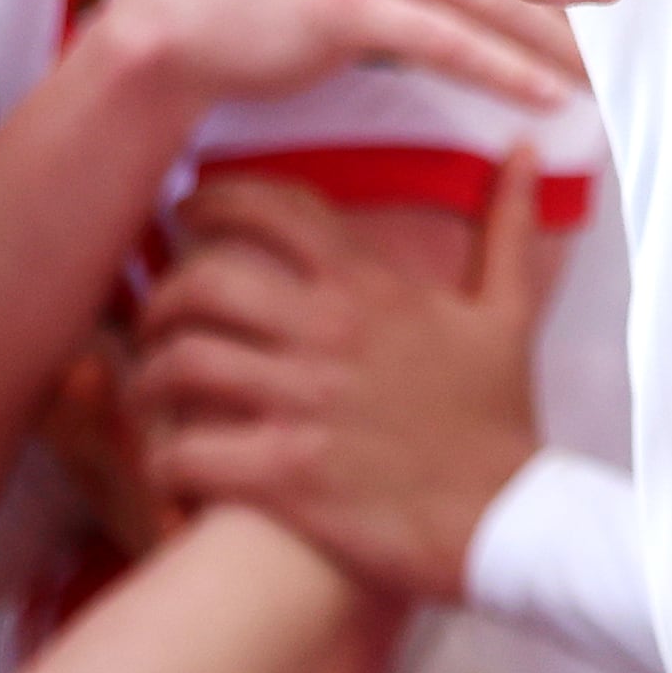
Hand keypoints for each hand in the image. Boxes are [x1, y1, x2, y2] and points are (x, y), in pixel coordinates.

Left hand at [133, 157, 556, 596]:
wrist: (507, 521)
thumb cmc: (499, 419)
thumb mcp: (510, 312)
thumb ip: (508, 227)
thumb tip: (524, 151)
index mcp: (370, 289)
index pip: (271, 213)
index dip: (214, 201)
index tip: (186, 211)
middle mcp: (327, 336)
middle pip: (201, 286)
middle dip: (159, 298)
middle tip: (152, 316)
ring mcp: (301, 406)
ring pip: (180, 366)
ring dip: (148, 380)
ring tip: (149, 393)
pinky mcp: (282, 477)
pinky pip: (184, 453)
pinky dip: (161, 459)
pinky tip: (168, 464)